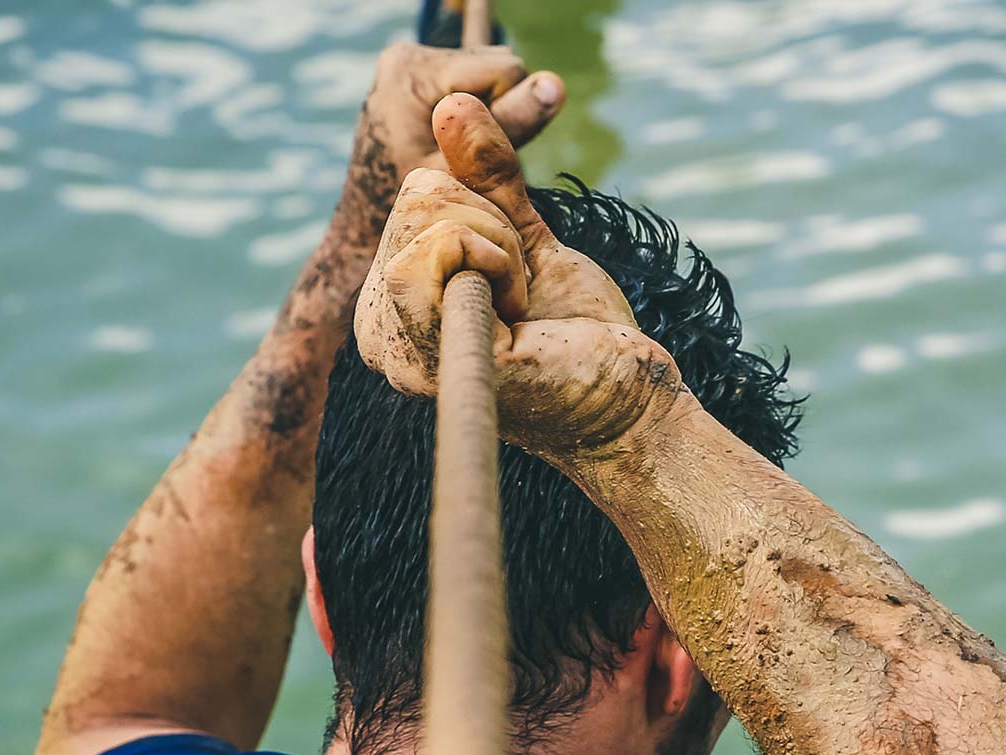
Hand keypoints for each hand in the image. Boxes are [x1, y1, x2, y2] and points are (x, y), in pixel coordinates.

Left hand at [337, 44, 565, 245]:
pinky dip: (478, 112)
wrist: (371, 228)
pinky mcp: (418, 76)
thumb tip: (556, 86)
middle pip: (499, 66)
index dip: (510, 114)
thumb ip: (512, 126)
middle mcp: (408, 56)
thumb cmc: (421, 208)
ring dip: (491, 114)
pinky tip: (461, 138)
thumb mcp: (471, 170)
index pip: (504, 69)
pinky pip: (474, 83)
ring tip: (463, 154)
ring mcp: (412, 64)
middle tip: (474, 157)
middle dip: (501, 111)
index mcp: (413, 70)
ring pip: (491, 75)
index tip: (487, 153)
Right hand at [354, 94, 686, 461]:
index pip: (413, 195)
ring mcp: (401, 348)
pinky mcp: (433, 353)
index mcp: (390, 305)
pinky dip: (499, 257)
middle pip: (418, 196)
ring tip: (522, 305)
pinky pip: (440, 249)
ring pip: (429, 216)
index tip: (516, 275)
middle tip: (523, 292)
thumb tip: (454, 103)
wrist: (627, 400)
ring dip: (502, 245)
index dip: (482, 211)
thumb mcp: (528, 237)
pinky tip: (521, 307)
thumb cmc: (579, 332)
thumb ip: (489, 177)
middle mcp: (379, 330)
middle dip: (494, 224)